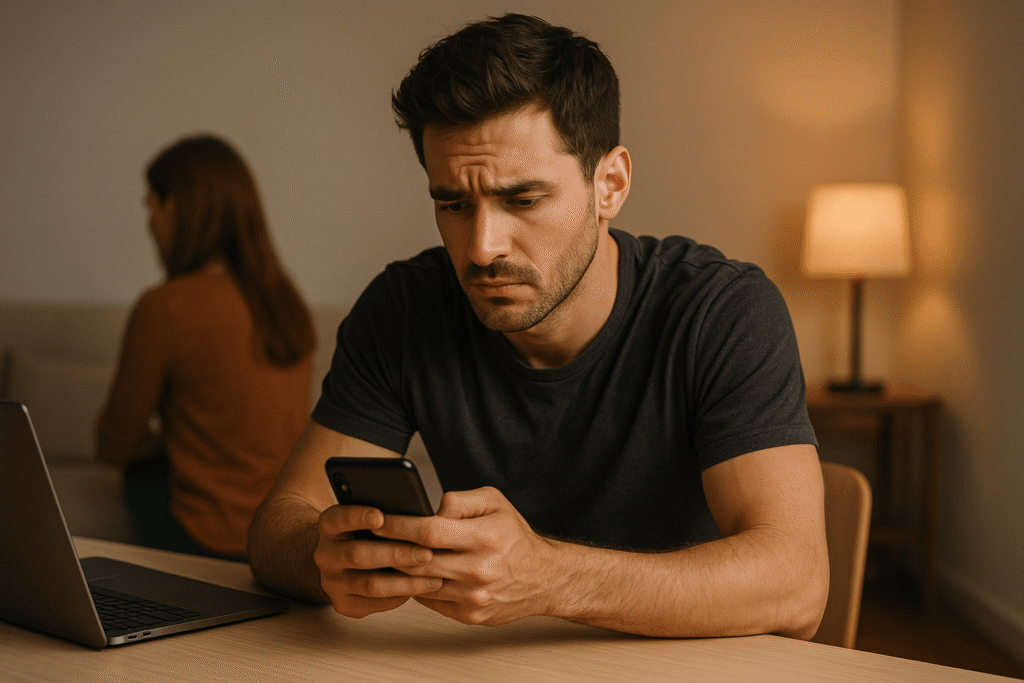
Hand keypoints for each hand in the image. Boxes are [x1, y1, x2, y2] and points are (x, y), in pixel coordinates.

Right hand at [314, 504, 441, 617]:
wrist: (345, 565)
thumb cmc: (368, 534)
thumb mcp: (372, 517)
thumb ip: (393, 512)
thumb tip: (432, 508)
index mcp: (329, 526)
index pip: (337, 518)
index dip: (357, 517)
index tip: (380, 517)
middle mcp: (325, 554)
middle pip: (358, 554)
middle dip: (396, 554)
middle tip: (426, 554)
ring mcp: (332, 582)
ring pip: (370, 584)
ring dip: (405, 582)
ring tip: (433, 578)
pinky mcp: (344, 604)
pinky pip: (374, 603)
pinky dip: (400, 596)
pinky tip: (421, 589)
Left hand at [377, 487, 563, 625]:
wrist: (544, 578)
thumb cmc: (515, 536)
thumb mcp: (494, 502)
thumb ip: (459, 500)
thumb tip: (428, 508)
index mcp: (484, 537)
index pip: (428, 531)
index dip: (398, 525)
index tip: (378, 520)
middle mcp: (479, 569)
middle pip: (419, 560)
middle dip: (390, 548)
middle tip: (370, 538)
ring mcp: (473, 596)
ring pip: (421, 583)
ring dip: (400, 570)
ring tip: (384, 555)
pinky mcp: (470, 615)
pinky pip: (431, 600)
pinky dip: (417, 586)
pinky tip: (410, 573)